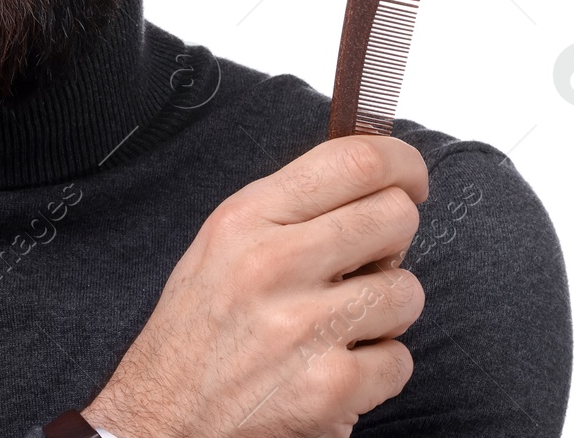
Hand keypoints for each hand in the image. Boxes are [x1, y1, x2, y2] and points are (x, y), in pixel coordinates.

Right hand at [84, 136, 428, 437]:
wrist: (163, 415)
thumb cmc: (200, 327)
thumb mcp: (225, 241)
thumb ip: (292, 205)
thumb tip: (373, 176)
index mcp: (247, 217)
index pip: (356, 161)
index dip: (403, 163)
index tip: (410, 180)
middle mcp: (273, 263)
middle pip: (395, 217)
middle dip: (392, 241)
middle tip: (365, 262)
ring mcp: (303, 326)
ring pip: (407, 291)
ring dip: (385, 311)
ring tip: (339, 323)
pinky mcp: (329, 387)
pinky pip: (400, 360)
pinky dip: (377, 369)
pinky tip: (334, 366)